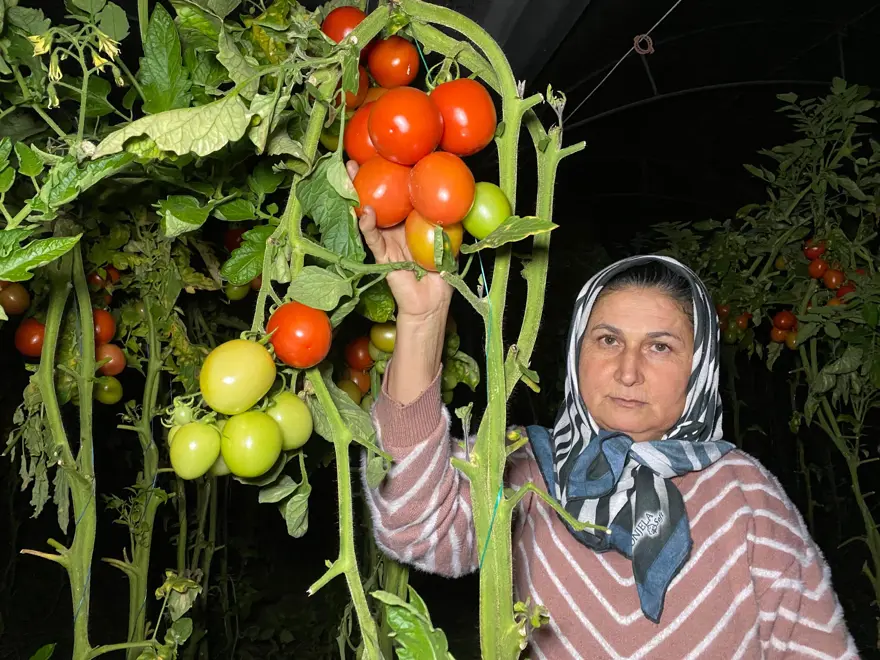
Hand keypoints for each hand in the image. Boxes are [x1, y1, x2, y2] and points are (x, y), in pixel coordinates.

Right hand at [348, 160, 451, 321]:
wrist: (432, 302)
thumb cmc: (442, 273)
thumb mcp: (451, 240)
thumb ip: (451, 220)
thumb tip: (459, 197)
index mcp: (412, 221)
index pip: (401, 194)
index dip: (392, 176)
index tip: (384, 157)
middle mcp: (396, 227)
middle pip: (380, 199)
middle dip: (367, 180)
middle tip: (356, 161)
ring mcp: (387, 240)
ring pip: (369, 214)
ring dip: (359, 195)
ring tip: (350, 177)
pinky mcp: (382, 255)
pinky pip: (372, 238)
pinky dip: (367, 225)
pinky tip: (364, 212)